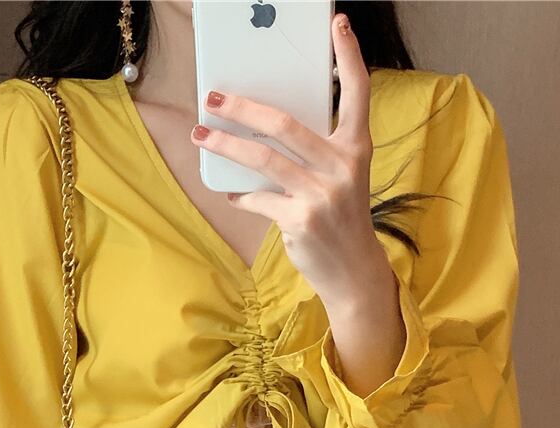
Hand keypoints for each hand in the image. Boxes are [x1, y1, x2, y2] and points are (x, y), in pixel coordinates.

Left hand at [190, 12, 393, 313]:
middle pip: (284, 124)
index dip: (349, 57)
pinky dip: (242, 194)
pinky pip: (259, 198)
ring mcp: (322, 195)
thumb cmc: (342, 218)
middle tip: (214, 97)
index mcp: (356, 150)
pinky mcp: (301, 221)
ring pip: (263, 159)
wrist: (353, 271)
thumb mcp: (341, 180)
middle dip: (242, 107)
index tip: (337, 24)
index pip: (357, 94)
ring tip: (202, 135)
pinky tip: (233, 192)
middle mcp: (342, 168)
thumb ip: (315, 154)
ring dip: (226, 145)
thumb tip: (261, 131)